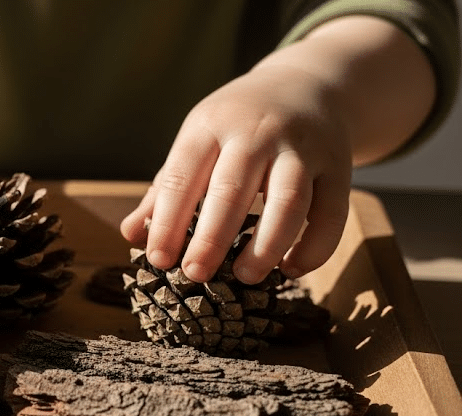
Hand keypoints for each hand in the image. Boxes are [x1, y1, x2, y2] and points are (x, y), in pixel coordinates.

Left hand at [120, 62, 352, 284]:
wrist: (306, 84)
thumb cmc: (236, 125)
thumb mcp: (196, 143)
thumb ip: (164, 191)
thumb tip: (130, 235)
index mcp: (210, 126)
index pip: (182, 178)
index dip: (167, 223)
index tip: (159, 260)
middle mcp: (257, 132)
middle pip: (232, 190)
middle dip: (211, 240)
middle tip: (195, 276)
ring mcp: (302, 147)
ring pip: (289, 201)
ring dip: (266, 246)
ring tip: (246, 278)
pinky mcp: (339, 165)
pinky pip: (332, 212)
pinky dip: (315, 247)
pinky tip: (292, 269)